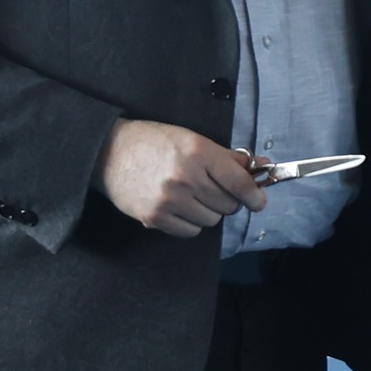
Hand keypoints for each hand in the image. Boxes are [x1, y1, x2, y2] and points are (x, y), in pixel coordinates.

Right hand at [94, 118, 264, 237]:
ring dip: (209, 211)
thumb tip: (261, 165)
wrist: (109, 152)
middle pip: (227, 204)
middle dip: (227, 199)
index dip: (254, 194)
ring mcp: (169, 200)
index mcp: (198, 152)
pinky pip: (190, 231)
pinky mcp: (154, 218)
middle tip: (214, 190)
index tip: (259, 201)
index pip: (238, 181)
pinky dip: (191, 223)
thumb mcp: (193, 139)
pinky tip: (181, 207)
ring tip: (193, 197)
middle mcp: (186, 177)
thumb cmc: (155, 142)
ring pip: (211, 220)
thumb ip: (228, 157)